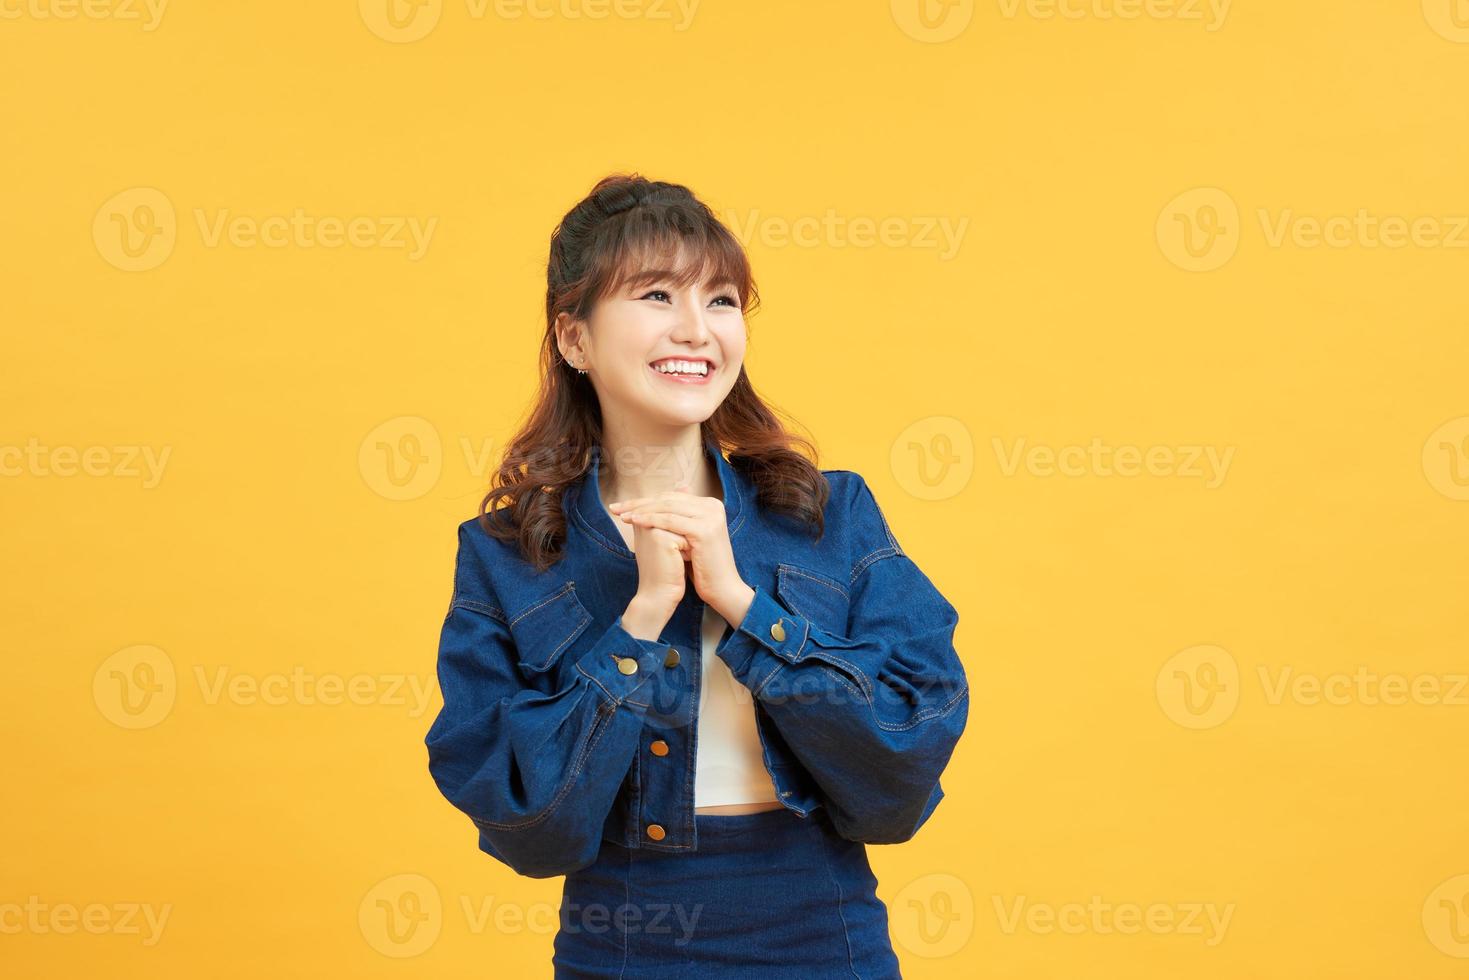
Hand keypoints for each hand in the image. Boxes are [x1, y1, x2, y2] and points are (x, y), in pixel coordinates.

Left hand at [609, 482, 747, 617]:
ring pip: (668, 507)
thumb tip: (654, 507)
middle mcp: (713, 506)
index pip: (671, 497)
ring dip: (641, 510)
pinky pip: (670, 520)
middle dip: (639, 503)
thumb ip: (674, 518)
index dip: (646, 501)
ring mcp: (710, 516)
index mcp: (710, 504)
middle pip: (668, 499)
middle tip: (616, 508)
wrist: (721, 588)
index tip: (623, 507)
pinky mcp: (704, 529)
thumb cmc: (700, 566)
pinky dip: (650, 519)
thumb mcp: (685, 537)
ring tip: (622, 515)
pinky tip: (635, 521)